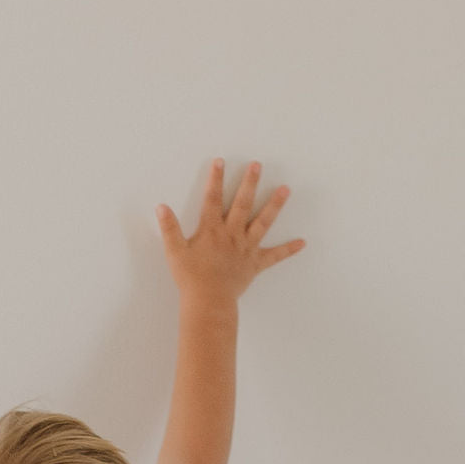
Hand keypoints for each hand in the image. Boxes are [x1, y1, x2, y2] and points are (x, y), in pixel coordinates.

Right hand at [156, 158, 305, 305]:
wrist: (208, 302)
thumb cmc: (190, 279)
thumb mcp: (174, 252)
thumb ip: (169, 228)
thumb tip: (161, 207)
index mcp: (211, 230)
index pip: (212, 199)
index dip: (215, 179)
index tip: (220, 161)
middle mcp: (231, 234)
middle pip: (242, 204)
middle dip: (249, 183)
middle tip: (257, 165)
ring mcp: (245, 248)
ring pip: (262, 223)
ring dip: (274, 205)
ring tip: (286, 189)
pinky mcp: (254, 264)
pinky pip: (274, 256)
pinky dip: (288, 250)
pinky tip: (302, 242)